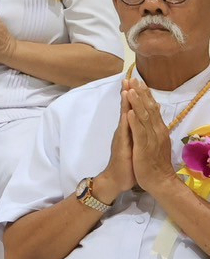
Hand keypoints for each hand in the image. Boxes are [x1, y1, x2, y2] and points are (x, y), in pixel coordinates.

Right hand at [95, 83, 135, 201]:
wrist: (117, 180)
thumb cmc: (127, 164)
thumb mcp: (134, 145)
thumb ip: (136, 132)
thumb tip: (142, 120)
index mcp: (129, 130)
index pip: (133, 110)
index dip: (135, 97)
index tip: (135, 82)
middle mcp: (125, 131)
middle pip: (128, 109)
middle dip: (129, 93)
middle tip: (128, 78)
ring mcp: (122, 137)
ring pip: (126, 116)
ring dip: (126, 102)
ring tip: (126, 88)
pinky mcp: (122, 145)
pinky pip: (125, 130)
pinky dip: (127, 119)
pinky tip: (127, 110)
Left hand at [125, 78, 176, 196]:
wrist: (158, 182)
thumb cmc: (153, 162)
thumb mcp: (153, 141)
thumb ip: (153, 127)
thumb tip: (152, 113)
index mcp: (157, 130)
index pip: (151, 108)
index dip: (144, 94)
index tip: (138, 80)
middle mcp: (156, 132)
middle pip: (149, 109)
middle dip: (141, 93)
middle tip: (134, 79)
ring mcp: (150, 139)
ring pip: (144, 118)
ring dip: (136, 103)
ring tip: (130, 90)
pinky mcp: (143, 148)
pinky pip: (138, 133)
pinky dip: (134, 122)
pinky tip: (130, 112)